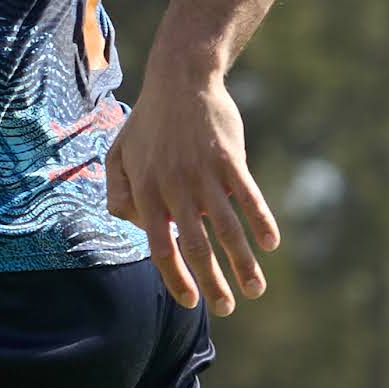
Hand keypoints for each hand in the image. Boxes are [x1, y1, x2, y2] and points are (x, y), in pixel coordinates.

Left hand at [105, 63, 280, 314]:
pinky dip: (261, 221)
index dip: (176, 277)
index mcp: (147, 191)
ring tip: (255, 290)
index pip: (161, 247)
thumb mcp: (118, 155)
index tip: (190, 301)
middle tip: (227, 308)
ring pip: (227, 227)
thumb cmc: (148, 123)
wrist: (180, 79)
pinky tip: (270, 244)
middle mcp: (175, 187)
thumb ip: (118, 194)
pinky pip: (248, 196)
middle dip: (213, 283)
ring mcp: (205, 172)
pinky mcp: (230, 159)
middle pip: (197, 246)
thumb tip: (140, 230)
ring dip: (243, 262)